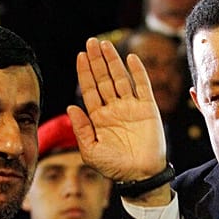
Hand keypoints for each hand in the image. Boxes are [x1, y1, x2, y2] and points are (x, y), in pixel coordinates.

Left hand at [68, 38, 167, 183]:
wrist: (140, 175)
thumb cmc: (114, 167)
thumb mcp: (90, 151)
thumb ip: (81, 129)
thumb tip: (71, 106)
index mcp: (99, 118)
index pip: (90, 90)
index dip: (85, 73)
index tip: (80, 56)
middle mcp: (114, 109)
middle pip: (103, 79)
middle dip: (97, 61)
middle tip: (91, 42)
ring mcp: (131, 107)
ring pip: (120, 78)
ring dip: (113, 61)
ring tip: (105, 45)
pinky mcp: (148, 109)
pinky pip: (142, 86)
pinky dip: (138, 72)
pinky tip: (131, 58)